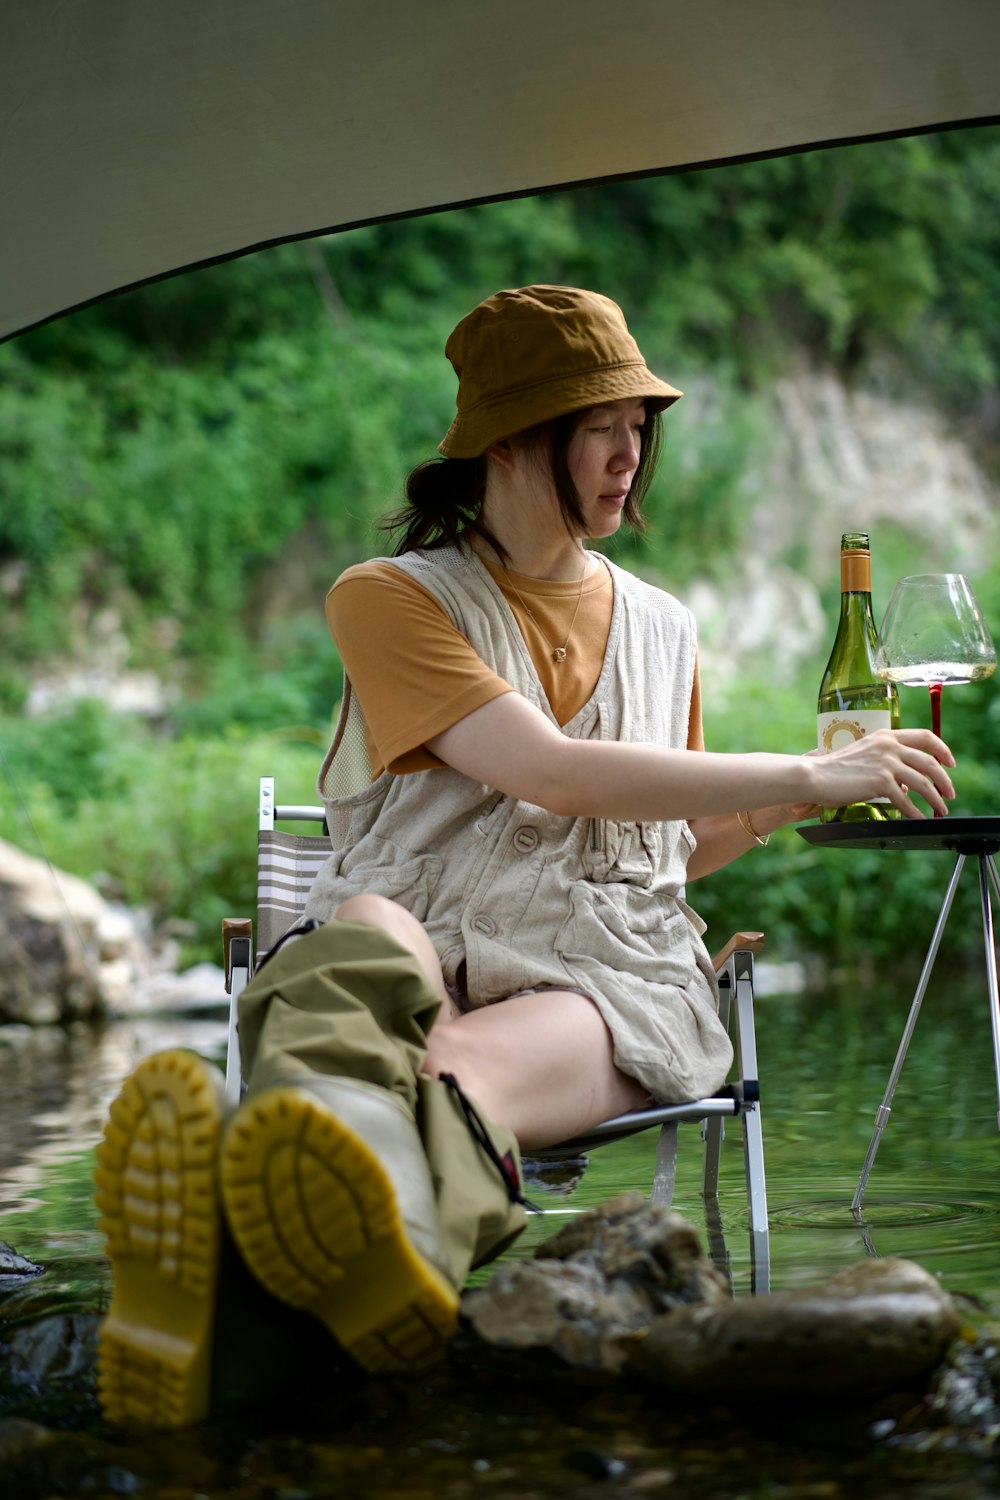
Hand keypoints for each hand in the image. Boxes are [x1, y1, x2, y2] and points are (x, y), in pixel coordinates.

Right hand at [807, 728, 955, 818]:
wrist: (815, 775)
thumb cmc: (835, 768)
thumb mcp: (865, 753)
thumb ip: (886, 759)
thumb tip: (907, 779)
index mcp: (886, 735)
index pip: (925, 736)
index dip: (943, 749)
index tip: (950, 763)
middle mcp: (890, 746)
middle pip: (930, 762)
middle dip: (945, 781)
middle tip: (950, 794)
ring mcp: (886, 763)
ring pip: (924, 782)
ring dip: (936, 799)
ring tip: (941, 809)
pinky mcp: (881, 782)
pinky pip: (906, 800)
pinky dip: (916, 812)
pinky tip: (919, 818)